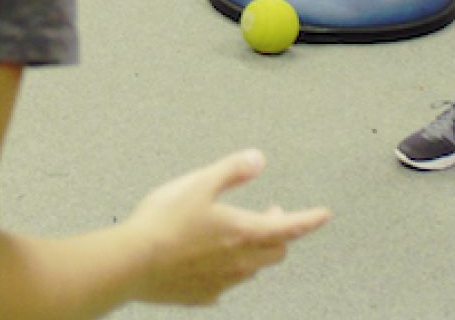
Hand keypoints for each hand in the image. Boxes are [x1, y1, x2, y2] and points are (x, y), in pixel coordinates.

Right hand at [125, 149, 331, 305]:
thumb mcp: (199, 183)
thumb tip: (257, 159)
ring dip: (256, 251)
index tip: (322, 215)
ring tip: (239, 236)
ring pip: (253, 269)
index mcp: (244, 232)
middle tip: (270, 215)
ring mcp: (222, 283)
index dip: (309, 219)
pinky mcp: (202, 296)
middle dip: (279, 233)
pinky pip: (226, 284)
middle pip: (276, 251)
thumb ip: (232, 170)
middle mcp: (240, 262)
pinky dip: (228, 269)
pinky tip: (212, 261)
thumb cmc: (163, 223)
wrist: (131, 263)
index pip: (290, 227)